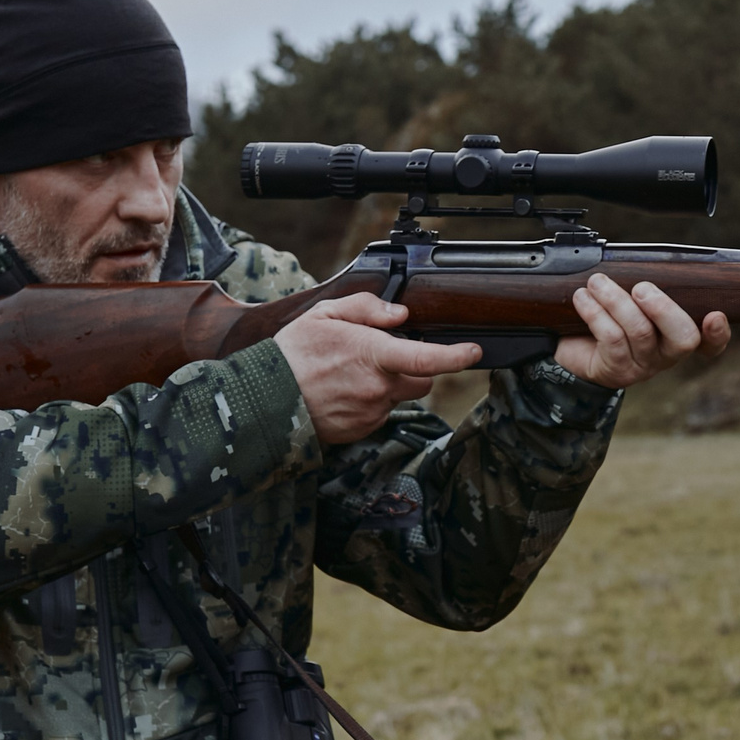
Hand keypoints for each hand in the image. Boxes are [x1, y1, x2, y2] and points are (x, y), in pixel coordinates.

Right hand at [277, 294, 481, 444]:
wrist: (265, 401)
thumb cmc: (293, 354)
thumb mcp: (325, 315)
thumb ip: (367, 309)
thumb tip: (400, 315)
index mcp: (372, 355)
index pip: (426, 359)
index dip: (456, 357)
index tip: (474, 353)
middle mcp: (377, 388)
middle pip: (421, 380)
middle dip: (414, 368)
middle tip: (382, 357)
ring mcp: (371, 412)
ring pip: (399, 397)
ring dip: (389, 386)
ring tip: (351, 375)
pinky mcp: (362, 430)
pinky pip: (380, 414)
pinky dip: (371, 403)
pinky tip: (344, 393)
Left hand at [556, 275, 731, 389]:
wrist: (571, 346)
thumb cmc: (607, 315)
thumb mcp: (629, 297)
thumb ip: (645, 285)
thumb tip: (645, 258)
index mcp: (678, 334)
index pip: (710, 342)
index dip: (718, 333)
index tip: (714, 314)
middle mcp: (667, 354)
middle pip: (683, 338)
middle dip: (664, 309)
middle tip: (641, 288)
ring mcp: (644, 365)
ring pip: (640, 332)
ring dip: (617, 301)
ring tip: (598, 282)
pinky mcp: (617, 370)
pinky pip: (611, 339)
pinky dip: (596, 313)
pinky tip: (583, 298)